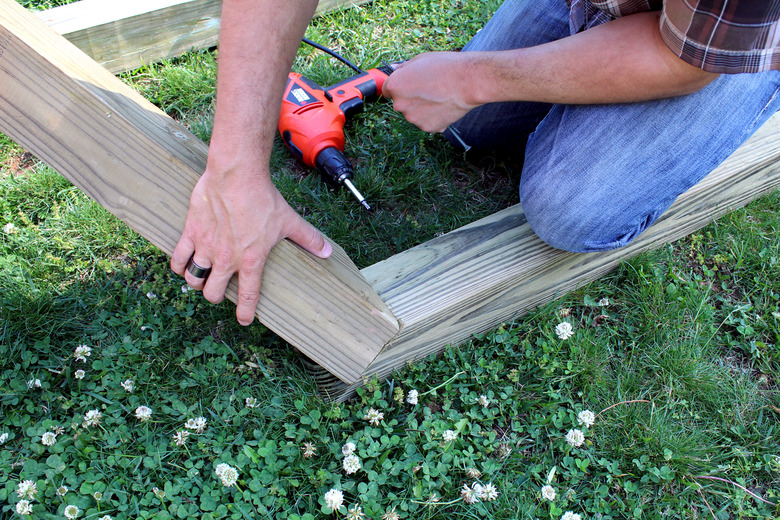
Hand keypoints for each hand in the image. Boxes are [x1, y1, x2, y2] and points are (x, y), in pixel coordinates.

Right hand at [171, 163, 330, 325]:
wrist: (237, 175)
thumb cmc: (263, 198)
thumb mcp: (290, 221)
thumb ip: (308, 239)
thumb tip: (327, 251)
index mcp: (250, 260)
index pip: (247, 296)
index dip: (245, 312)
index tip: (244, 319)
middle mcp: (226, 259)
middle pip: (212, 293)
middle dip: (216, 296)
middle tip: (220, 289)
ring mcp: (206, 247)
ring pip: (193, 279)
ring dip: (197, 282)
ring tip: (202, 278)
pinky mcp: (191, 232)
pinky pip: (178, 258)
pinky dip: (178, 266)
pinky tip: (182, 266)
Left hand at [383, 52, 479, 132]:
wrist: (467, 82)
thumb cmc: (445, 67)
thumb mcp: (420, 60)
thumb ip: (403, 69)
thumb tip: (395, 70)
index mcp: (394, 86)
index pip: (387, 90)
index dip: (399, 86)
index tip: (409, 84)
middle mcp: (400, 105)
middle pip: (400, 103)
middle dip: (410, 98)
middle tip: (428, 88)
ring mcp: (413, 118)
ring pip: (414, 113)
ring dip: (421, 108)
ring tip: (438, 96)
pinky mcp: (427, 127)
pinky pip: (426, 122)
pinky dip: (432, 116)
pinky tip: (443, 106)